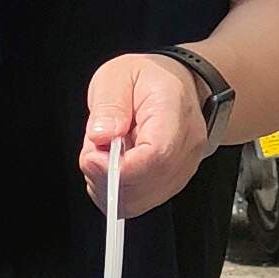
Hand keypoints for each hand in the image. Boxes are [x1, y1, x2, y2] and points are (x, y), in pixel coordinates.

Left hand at [80, 52, 214, 216]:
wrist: (176, 85)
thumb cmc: (147, 80)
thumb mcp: (118, 75)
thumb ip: (109, 104)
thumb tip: (101, 136)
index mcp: (174, 111)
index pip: (156, 156)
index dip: (118, 167)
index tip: (92, 156)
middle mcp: (187, 145)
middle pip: (148, 185)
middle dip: (105, 178)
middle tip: (91, 152)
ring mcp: (183, 168)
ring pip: (141, 201)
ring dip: (108, 187)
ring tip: (102, 155)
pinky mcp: (171, 183)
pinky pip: (139, 202)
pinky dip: (115, 193)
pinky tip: (111, 168)